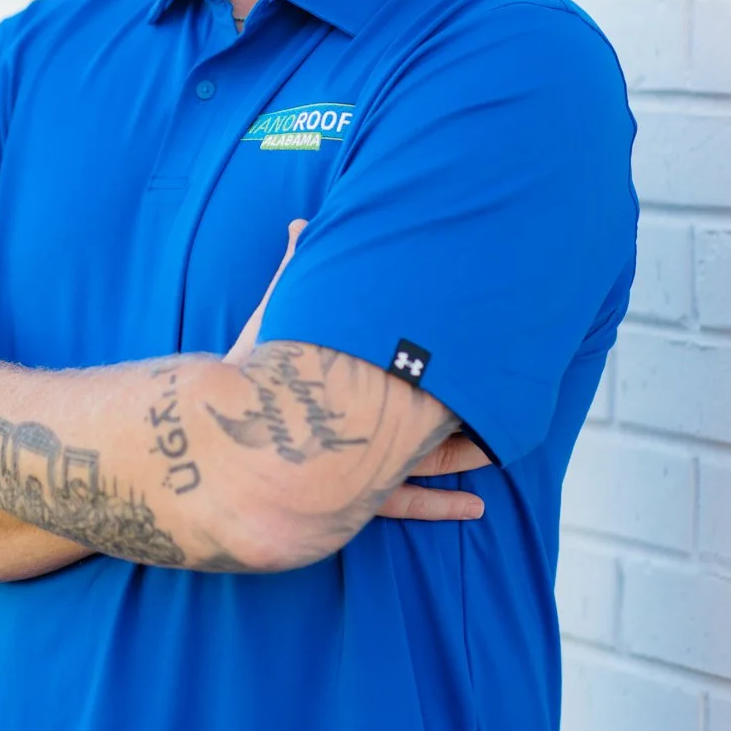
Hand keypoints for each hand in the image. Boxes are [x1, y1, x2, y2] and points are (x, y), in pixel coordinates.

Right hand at [225, 221, 489, 525]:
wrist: (224, 451)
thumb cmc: (251, 380)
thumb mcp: (275, 320)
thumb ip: (293, 272)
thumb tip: (300, 222)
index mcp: (363, 379)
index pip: (420, 363)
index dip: (454, 357)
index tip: (484, 343)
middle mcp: (373, 424)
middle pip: (435, 413)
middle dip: (469, 404)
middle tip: (506, 393)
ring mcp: (368, 468)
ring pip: (429, 461)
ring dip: (466, 455)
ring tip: (500, 449)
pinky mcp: (357, 502)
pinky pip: (406, 504)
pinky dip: (440, 505)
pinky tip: (474, 507)